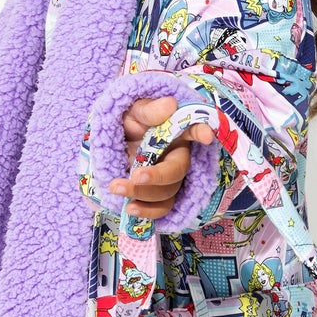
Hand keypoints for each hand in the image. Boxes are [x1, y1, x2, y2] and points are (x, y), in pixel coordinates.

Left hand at [106, 96, 216, 220]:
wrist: (111, 146)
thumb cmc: (128, 123)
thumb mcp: (132, 111)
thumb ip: (148, 110)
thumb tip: (169, 104)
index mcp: (176, 133)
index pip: (193, 129)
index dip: (200, 132)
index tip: (205, 135)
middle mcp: (177, 157)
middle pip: (178, 171)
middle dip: (158, 176)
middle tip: (135, 176)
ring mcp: (168, 179)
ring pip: (167, 193)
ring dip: (143, 194)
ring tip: (116, 187)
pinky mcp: (158, 196)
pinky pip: (161, 209)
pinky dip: (147, 212)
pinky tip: (130, 209)